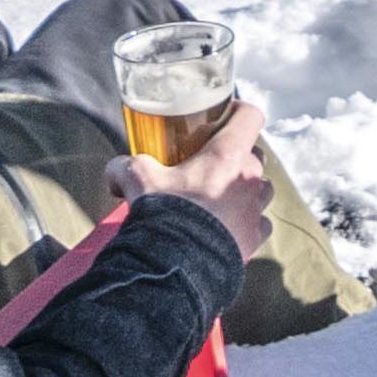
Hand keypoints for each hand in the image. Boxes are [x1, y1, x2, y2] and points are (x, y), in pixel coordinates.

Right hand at [126, 100, 280, 258]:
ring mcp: (256, 209)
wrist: (178, 264)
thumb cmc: (165, 214)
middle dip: (238, 156)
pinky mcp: (256, 237)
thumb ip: (127, 167)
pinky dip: (249, 221)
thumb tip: (114, 170)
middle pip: (255, 154)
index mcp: (228, 155)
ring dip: (246, 188)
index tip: (224, 116)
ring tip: (222, 196)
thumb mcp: (138, 179)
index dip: (239, 111)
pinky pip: (260, 222)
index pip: (250, 116)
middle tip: (212, 163)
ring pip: (262, 188)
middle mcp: (250, 178)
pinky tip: (227, 225)